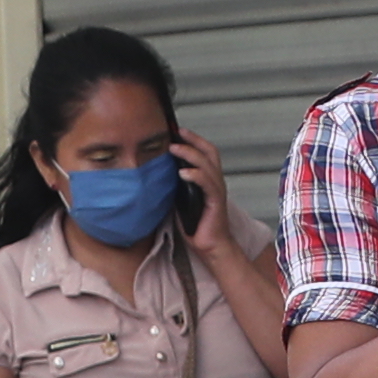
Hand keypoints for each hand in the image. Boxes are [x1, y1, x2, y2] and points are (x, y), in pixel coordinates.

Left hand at [174, 129, 246, 248]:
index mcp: (208, 180)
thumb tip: (160, 175)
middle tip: (177, 132)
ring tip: (174, 149)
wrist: (211, 246)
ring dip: (190, 154)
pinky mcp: (216, 201)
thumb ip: (177, 187)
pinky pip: (207, 183)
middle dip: (193, 140)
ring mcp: (217, 191)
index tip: (178, 130)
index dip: (194, 140)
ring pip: (207, 164)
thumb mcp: (182, 201)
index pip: (205, 153)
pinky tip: (183, 173)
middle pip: (209, 152)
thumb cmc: (198, 226)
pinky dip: (195, 175)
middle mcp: (215, 182)